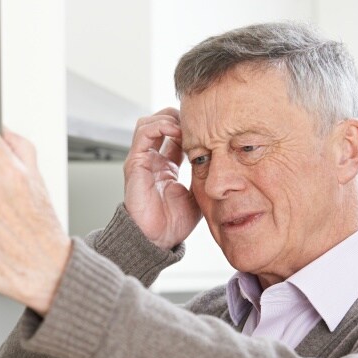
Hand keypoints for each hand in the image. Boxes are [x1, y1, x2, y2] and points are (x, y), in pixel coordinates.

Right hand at [124, 108, 201, 249]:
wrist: (158, 238)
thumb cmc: (174, 222)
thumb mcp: (198, 193)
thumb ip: (204, 175)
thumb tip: (222, 161)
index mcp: (166, 167)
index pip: (175, 136)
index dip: (190, 128)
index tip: (208, 130)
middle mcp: (152, 160)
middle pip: (161, 123)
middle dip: (179, 118)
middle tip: (197, 123)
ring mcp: (142, 160)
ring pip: (149, 122)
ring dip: (169, 118)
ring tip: (185, 125)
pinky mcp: (135, 162)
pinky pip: (144, 132)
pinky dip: (160, 125)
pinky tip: (175, 129)